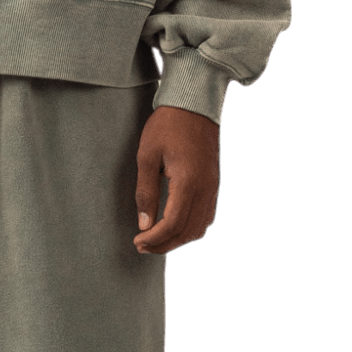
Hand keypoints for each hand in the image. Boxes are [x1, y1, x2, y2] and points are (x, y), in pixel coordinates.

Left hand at [133, 105, 220, 255]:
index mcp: (188, 182)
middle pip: (187, 231)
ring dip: (178, 239)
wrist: (193, 105)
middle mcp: (205, 188)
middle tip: (142, 245)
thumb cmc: (167, 126)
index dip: (155, 239)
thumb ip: (146, 192)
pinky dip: (191, 228)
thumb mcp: (146, 157)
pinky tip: (175, 227)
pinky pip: (206, 216)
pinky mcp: (214, 183)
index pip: (173, 224)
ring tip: (156, 239)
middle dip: (164, 244)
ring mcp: (213, 187)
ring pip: (200, 227)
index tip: (137, 241)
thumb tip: (144, 224)